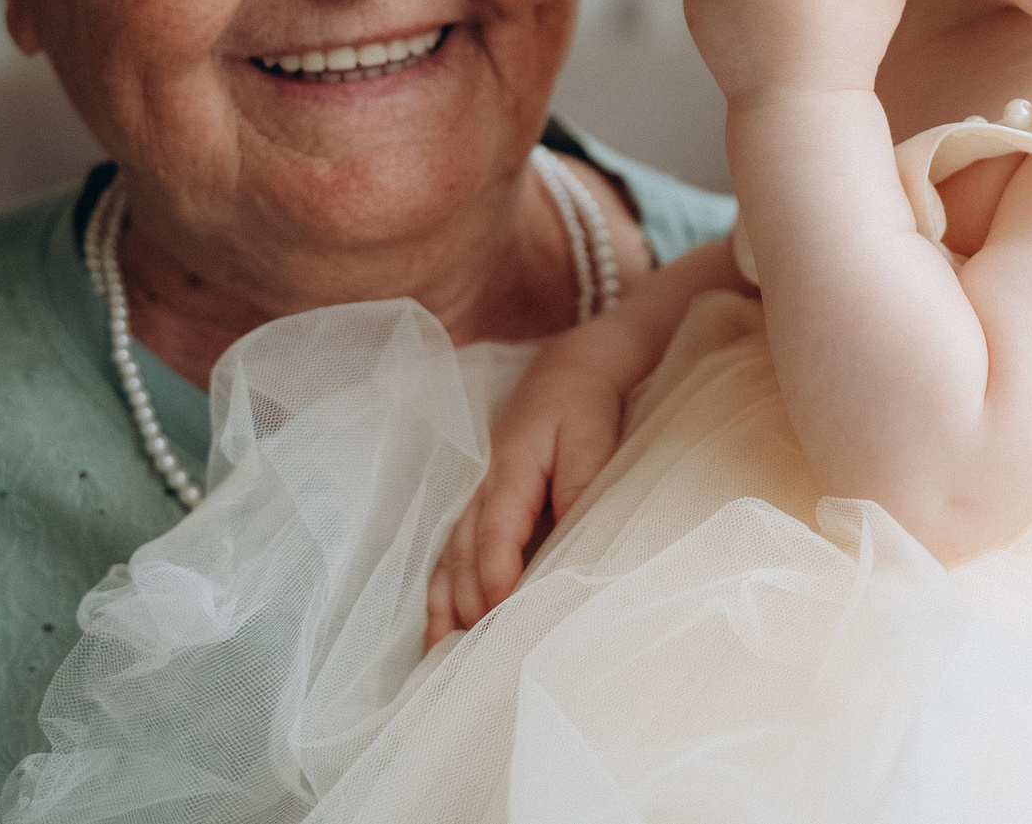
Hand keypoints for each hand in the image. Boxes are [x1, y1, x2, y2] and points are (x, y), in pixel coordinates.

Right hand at [426, 333, 629, 644]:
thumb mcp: (591, 438)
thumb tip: (573, 533)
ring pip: (449, 560)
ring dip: (444, 608)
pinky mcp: (478, 507)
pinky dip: (442, 593)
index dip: (496, 577)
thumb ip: (580, 485)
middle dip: (467, 607)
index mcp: (510, 471)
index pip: (496, 533)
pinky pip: (449, 555)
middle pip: (464, 556)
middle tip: (474, 661)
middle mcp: (483, 490)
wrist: (571, 370)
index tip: (501, 617)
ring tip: (443, 660)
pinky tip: (440, 629)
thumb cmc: (584, 405)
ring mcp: (475, 499)